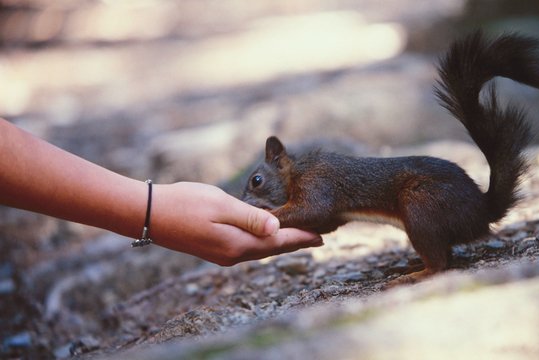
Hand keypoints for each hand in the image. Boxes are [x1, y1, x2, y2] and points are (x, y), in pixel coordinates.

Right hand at [149, 182, 322, 265]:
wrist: (148, 214)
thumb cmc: (184, 204)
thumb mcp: (220, 205)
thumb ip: (250, 217)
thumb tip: (278, 227)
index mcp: (237, 245)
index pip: (279, 242)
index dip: (302, 238)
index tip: (323, 236)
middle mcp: (233, 255)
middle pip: (273, 249)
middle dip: (297, 242)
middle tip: (320, 236)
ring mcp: (223, 254)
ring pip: (261, 249)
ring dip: (282, 242)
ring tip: (300, 236)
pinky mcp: (215, 249)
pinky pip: (248, 248)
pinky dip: (265, 241)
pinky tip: (269, 236)